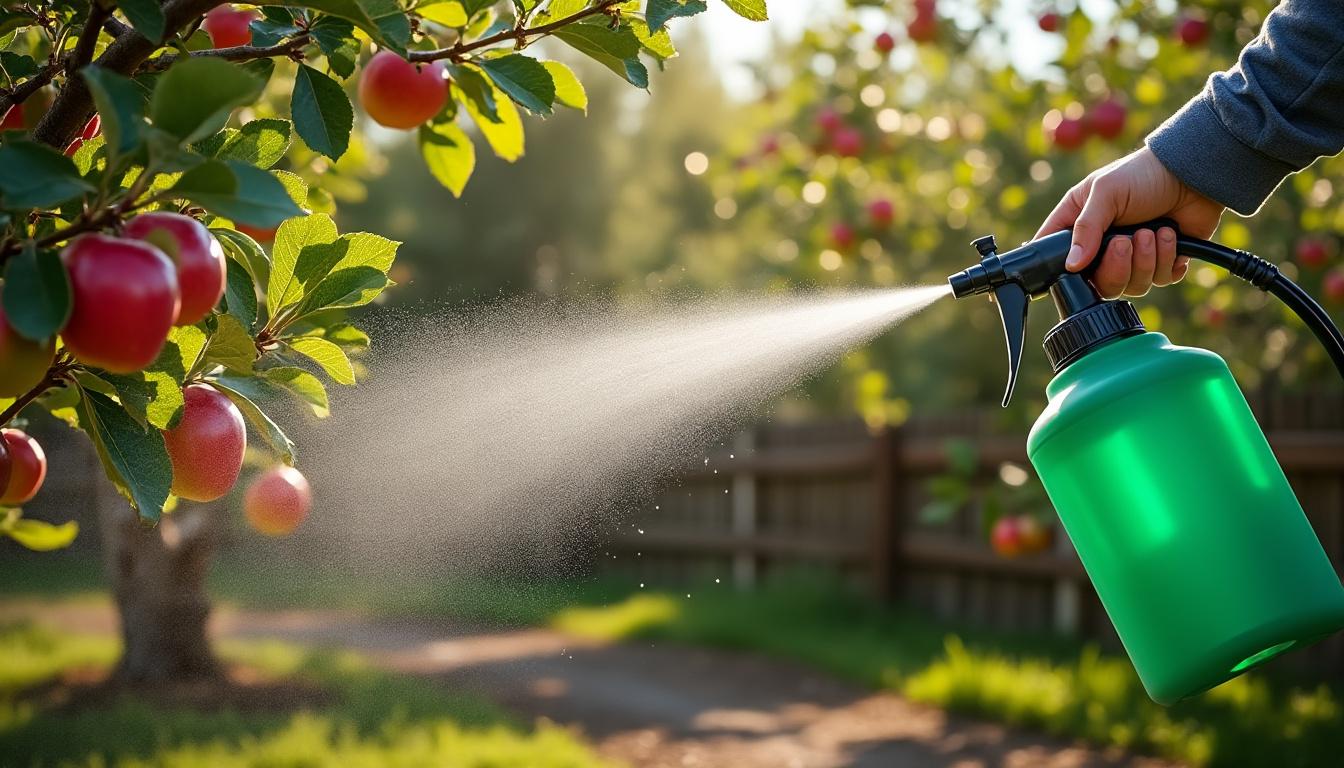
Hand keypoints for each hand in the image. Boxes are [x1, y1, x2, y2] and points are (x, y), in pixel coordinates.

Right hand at [1036, 146, 1225, 297]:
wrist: (1192, 174)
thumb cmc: (1143, 174)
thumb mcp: (1106, 191)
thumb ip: (1086, 227)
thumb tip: (1072, 264)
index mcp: (1080, 224)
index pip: (1055, 254)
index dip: (1059, 268)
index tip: (1074, 267)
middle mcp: (1102, 246)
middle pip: (1098, 283)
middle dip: (1116, 267)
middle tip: (1125, 242)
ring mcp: (1133, 257)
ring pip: (1131, 285)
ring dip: (1145, 260)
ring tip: (1154, 232)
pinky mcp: (1162, 262)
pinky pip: (1160, 281)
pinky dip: (1167, 260)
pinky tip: (1170, 237)